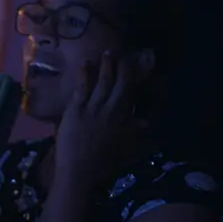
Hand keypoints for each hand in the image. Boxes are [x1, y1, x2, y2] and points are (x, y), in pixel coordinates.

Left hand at [56, 50, 139, 179]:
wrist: (80, 169)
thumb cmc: (101, 161)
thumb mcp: (123, 145)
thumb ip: (133, 130)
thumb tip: (146, 122)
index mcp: (123, 118)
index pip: (130, 92)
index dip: (132, 76)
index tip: (133, 63)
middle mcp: (112, 109)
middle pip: (119, 82)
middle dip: (120, 66)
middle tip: (120, 52)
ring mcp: (94, 108)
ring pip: (102, 82)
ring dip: (105, 66)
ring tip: (106, 52)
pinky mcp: (76, 109)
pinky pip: (82, 87)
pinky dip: (84, 74)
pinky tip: (85, 63)